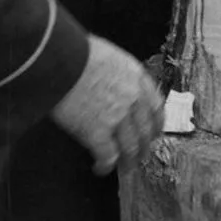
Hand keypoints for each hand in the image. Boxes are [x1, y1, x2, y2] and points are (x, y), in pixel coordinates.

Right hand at [50, 34, 163, 175]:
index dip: (156, 124)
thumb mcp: (111, 56)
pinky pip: (108, 157)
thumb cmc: (80, 52)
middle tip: (139, 156)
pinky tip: (100, 168)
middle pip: (146, 131)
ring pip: (131, 148)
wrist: (64, 60)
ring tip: (124, 168)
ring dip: (128, 162)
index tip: (153, 133)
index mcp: (137, 77)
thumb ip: (119, 74)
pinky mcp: (98, 133)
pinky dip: (105, 167)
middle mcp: (133, 98)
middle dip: (144, 147)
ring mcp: (118, 117)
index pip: (156, 106)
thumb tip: (114, 84)